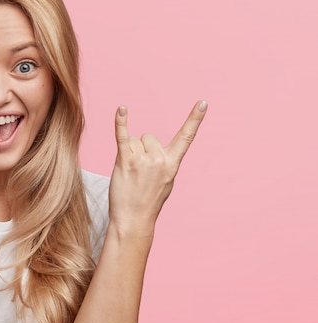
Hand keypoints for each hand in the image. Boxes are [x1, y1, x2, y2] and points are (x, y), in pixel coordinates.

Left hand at [108, 101, 206, 236]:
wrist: (133, 219)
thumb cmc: (147, 201)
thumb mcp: (164, 182)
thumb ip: (162, 163)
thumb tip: (151, 145)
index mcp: (172, 164)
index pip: (186, 137)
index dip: (195, 119)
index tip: (203, 103)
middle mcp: (160, 159)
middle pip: (149, 136)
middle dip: (141, 149)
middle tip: (138, 171)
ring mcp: (143, 160)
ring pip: (134, 139)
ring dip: (128, 152)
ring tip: (128, 172)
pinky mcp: (125, 161)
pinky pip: (123, 136)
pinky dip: (121, 122)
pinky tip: (122, 109)